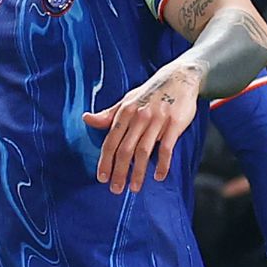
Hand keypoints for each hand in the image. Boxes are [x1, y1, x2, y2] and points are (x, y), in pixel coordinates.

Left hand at [82, 66, 201, 191]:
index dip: (105, 160)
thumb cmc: (150, 93)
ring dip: (138, 172)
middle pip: (125, 149)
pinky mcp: (174, 124)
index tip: (101, 178)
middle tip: (115, 189)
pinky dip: (162, 164)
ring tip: (134, 188)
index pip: (111, 141)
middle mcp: (140, 116)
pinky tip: (159, 176)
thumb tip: (86, 119)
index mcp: (125, 111)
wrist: (180, 77)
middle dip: (119, 171)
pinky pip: (167, 148)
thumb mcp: (127, 100)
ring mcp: (158, 120)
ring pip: (144, 151)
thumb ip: (108, 114)